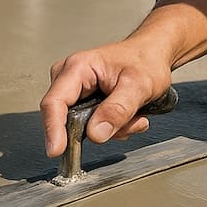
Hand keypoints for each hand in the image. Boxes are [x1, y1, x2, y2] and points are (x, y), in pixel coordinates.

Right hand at [40, 39, 174, 156]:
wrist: (153, 55)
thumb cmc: (146, 61)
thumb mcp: (140, 85)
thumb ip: (118, 109)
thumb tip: (95, 134)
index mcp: (77, 67)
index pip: (55, 102)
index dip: (53, 129)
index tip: (56, 151)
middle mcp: (69, 80)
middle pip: (68, 120)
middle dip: (101, 129)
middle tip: (132, 122)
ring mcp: (75, 93)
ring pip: (83, 129)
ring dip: (113, 129)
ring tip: (135, 116)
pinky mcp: (83, 105)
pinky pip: (92, 129)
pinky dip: (113, 127)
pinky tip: (130, 116)